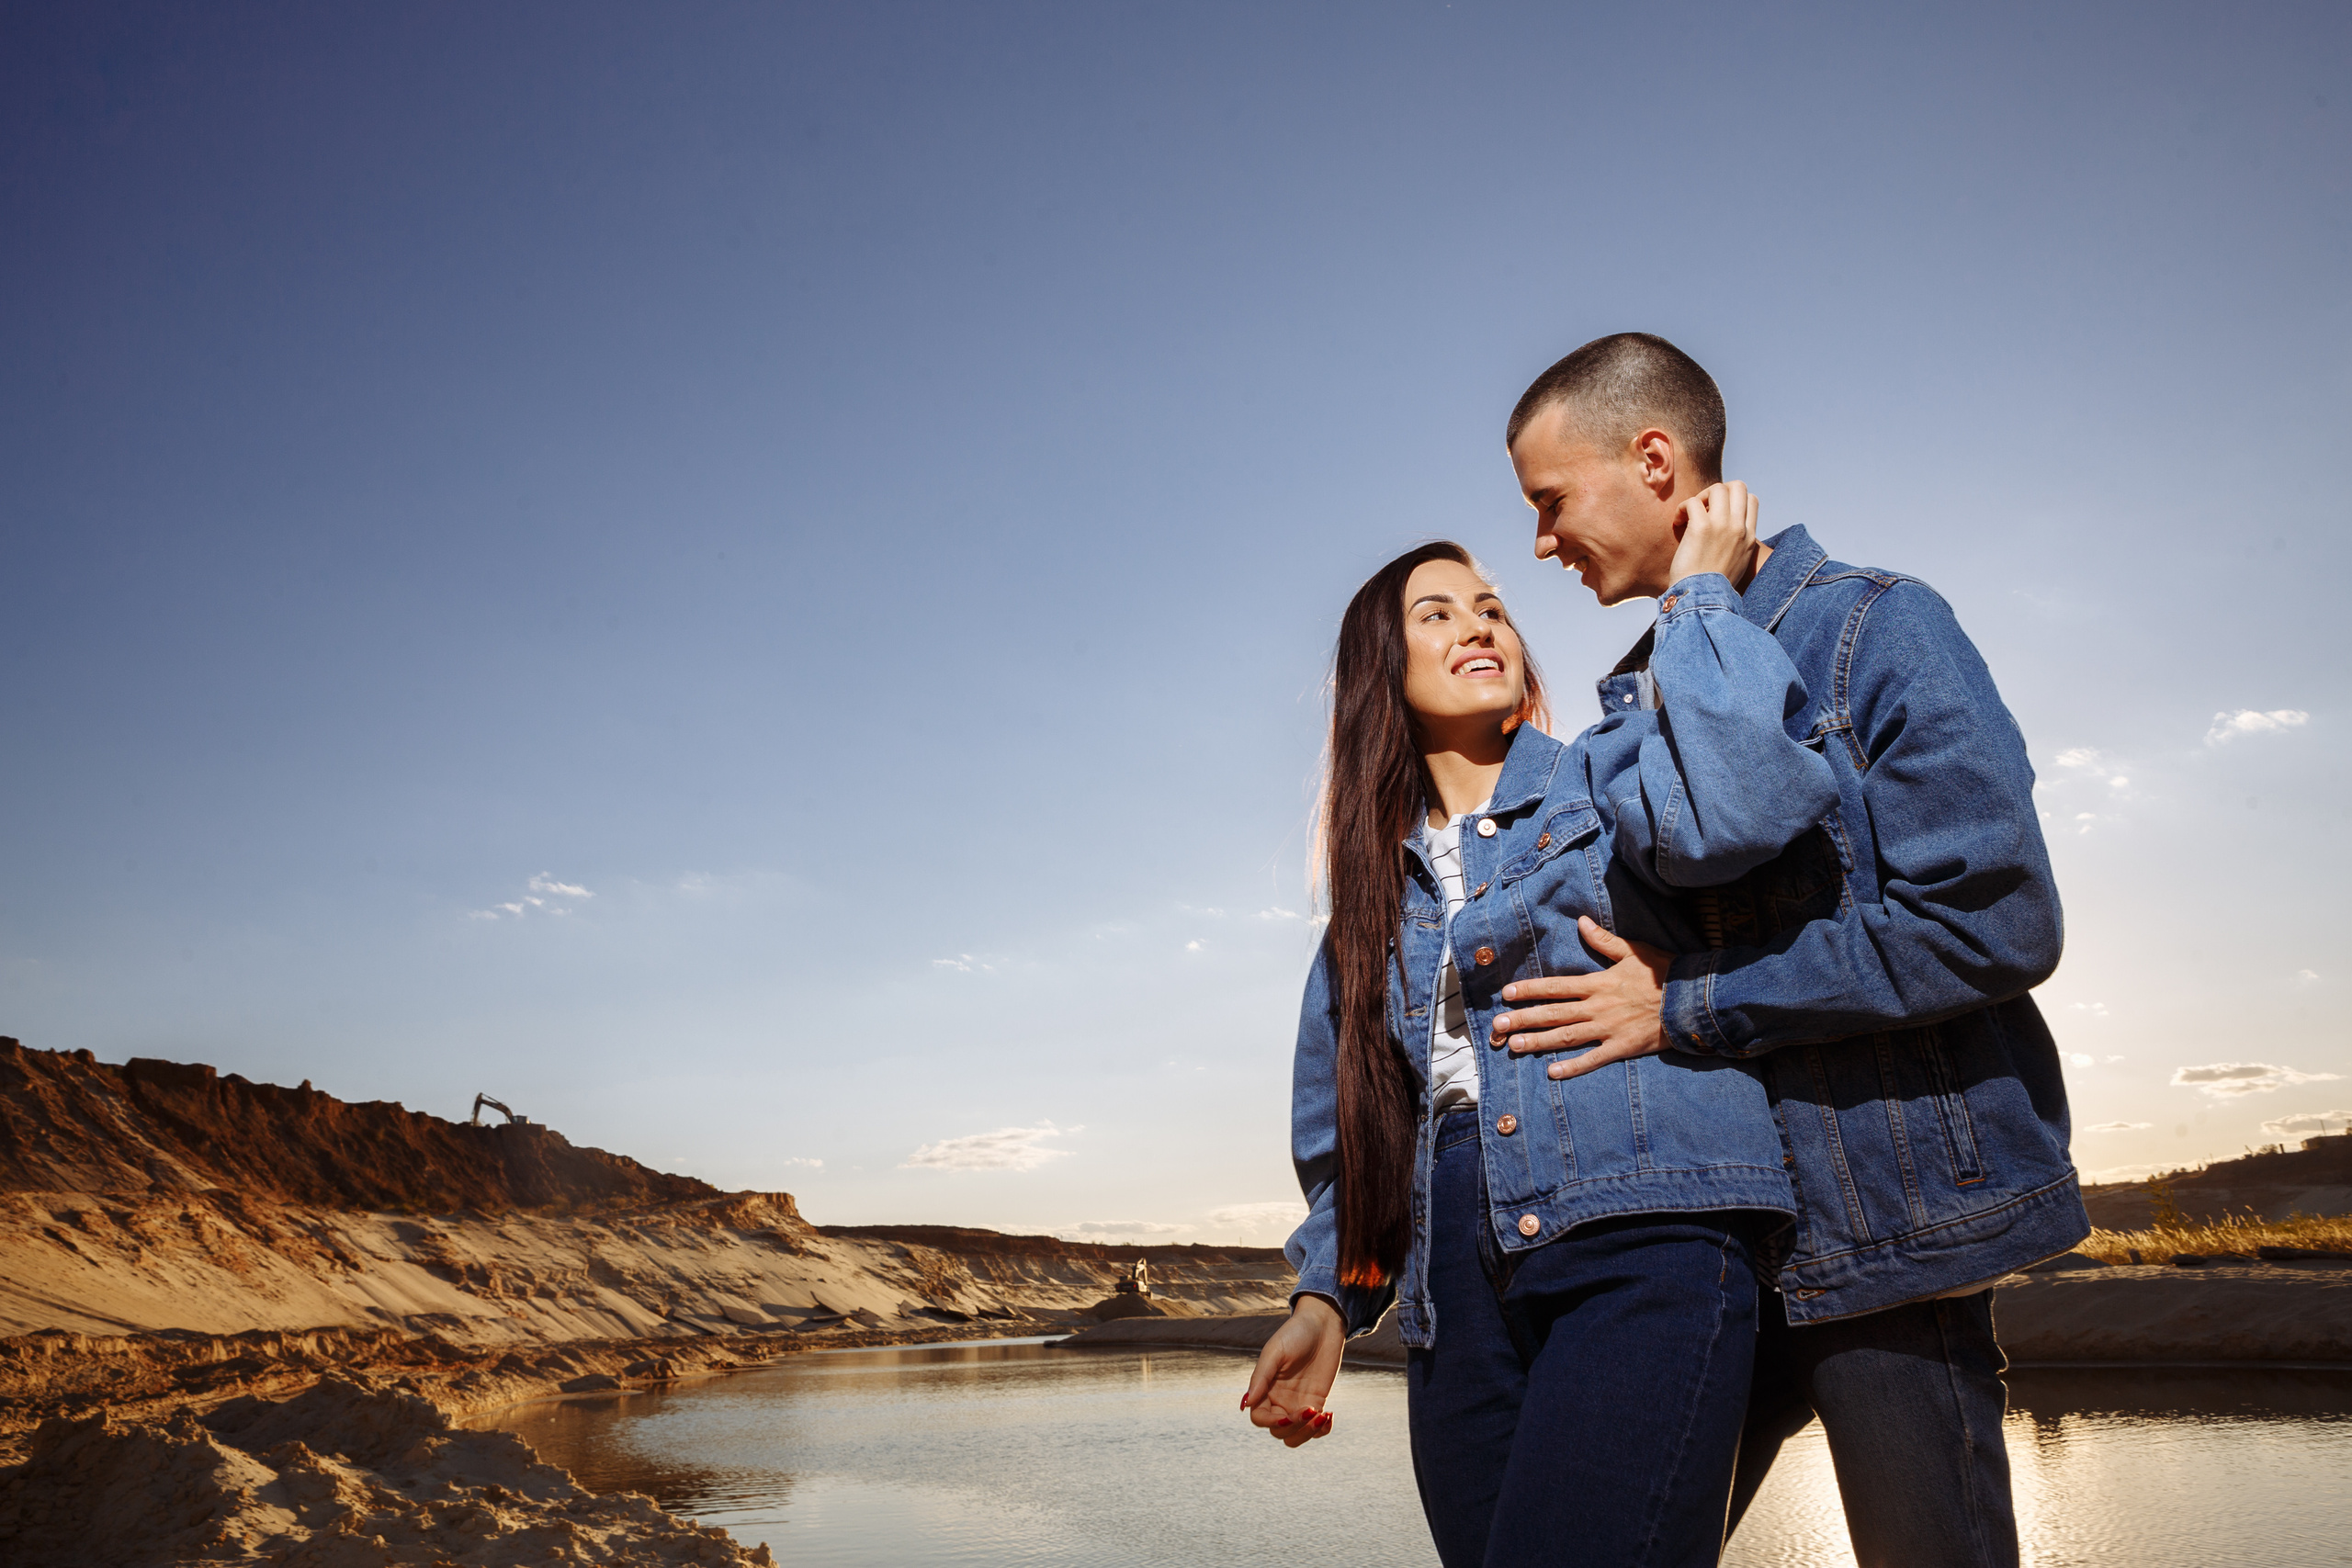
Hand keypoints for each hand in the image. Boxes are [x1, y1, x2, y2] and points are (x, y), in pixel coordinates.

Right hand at [1242, 1295, 1343, 1447]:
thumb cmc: (1295, 1333)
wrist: (1322, 1324)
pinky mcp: (1317, 1402)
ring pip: (1295, 1435)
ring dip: (1307, 1433)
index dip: (1270, 1423)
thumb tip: (1245, 1404)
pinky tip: (1329, 1415)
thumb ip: (1260, 1378)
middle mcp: (1279, 1400)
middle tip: (1310, 1409)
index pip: (1259, 1418)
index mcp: (1265, 1389)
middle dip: (1293, 1427)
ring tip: (1321, 1415)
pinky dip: (1322, 1430)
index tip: (1286, 1416)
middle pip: (1278, 1431)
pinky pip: (1316, 1429)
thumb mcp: (1275, 1352)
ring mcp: (1298, 1403)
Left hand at [1489, 917, 1673, 1080]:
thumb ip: (1604, 941)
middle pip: (1553, 1014)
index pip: (1555, 986)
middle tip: (1497, 1026)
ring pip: (1566, 1037)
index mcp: (1598, 983)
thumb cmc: (1664, 973)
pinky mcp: (1622, 1047)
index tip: (1507, 994)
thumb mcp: (1633, 951)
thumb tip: (1582, 922)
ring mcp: (1608, 1029)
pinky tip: (1554, 1072)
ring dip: (1539, 1042)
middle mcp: (1597, 1007)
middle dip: (1523, 1019)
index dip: (1529, 990)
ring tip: (1515, 1047)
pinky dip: (1573, 1067)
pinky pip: (1594, 1059)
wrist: (1691, 1000)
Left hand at [1667, 481, 1759, 588]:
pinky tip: (1677, 523)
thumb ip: (1736, 544)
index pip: (1751, 500)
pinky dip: (1683, 508)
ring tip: (1690, 515)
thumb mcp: (1736, 563)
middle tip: (1703, 508)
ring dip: (1701, 497)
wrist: (1701, 600)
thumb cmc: (1712, 586)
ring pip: (1718, 488)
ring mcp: (1722, 526)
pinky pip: (1693, 502)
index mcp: (1749, 536)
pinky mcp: (1701, 528)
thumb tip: (1723, 532)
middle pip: (1738, 486)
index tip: (1716, 514)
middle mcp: (1739, 528)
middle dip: (1718, 491)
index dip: (1732, 500)